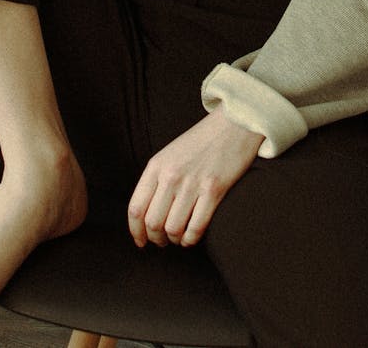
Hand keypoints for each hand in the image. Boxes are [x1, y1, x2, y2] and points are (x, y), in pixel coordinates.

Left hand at [127, 109, 262, 247]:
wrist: (232, 125)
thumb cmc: (200, 142)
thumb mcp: (169, 155)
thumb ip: (156, 180)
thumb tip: (146, 214)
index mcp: (156, 166)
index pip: (136, 208)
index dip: (136, 231)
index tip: (140, 241)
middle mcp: (171, 175)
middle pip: (153, 223)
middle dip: (156, 239)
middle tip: (162, 241)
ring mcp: (192, 184)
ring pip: (173, 229)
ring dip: (174, 241)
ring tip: (178, 238)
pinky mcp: (214, 191)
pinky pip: (196, 228)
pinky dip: (191, 239)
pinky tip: (192, 237)